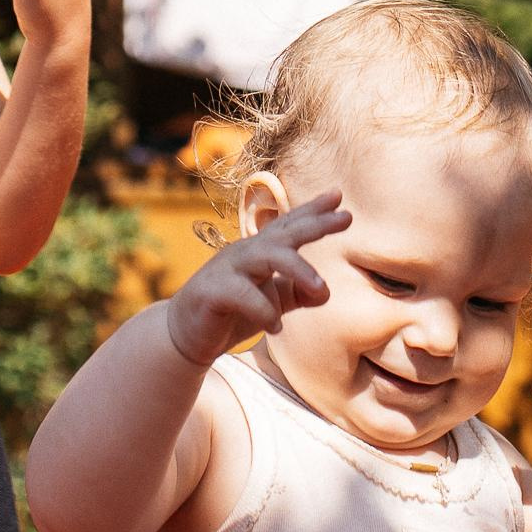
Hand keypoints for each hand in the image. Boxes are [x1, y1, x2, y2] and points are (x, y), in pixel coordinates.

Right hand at [163, 193, 349, 371]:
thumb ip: (296, 293)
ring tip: (321, 288)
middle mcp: (244, 253)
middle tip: (346, 218)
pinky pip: (241, 295)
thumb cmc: (231, 312)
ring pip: (265, 256)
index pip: (288, 226)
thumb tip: (326, 292)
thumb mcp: (271, 301)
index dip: (312, 211)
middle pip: (282, 233)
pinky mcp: (212, 292)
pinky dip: (262, 310)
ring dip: (297, 269)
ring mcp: (226, 269)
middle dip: (314, 224)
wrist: (186, 335)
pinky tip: (276, 327)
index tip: (339, 196)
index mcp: (259, 252)